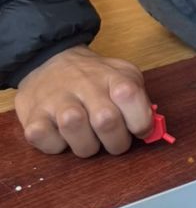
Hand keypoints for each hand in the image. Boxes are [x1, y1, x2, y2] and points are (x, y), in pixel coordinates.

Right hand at [15, 45, 151, 155]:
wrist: (49, 62)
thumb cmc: (93, 79)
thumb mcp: (124, 78)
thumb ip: (140, 102)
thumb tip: (150, 131)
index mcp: (112, 76)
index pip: (131, 95)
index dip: (140, 121)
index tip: (138, 129)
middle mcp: (84, 85)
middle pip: (106, 120)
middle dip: (115, 141)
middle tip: (113, 140)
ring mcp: (56, 99)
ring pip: (74, 127)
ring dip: (86, 145)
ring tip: (86, 138)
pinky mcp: (32, 116)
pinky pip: (45, 139)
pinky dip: (56, 146)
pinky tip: (61, 136)